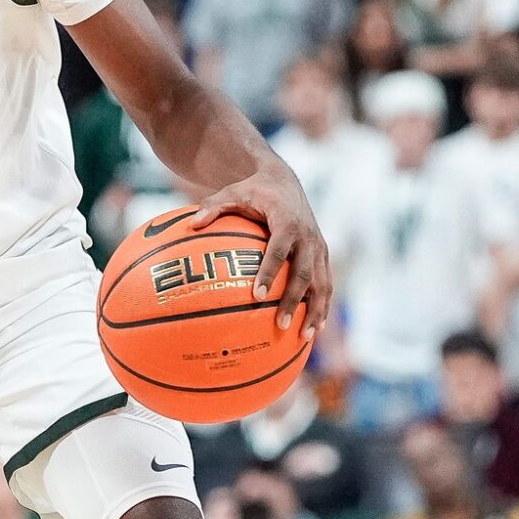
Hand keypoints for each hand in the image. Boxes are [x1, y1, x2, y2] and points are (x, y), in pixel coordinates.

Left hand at [187, 164, 330, 335]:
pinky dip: (323, 306)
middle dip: (294, 300)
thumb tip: (191, 224)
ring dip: (316, 310)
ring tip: (305, 336)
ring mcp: (318, 246)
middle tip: (279, 324)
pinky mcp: (323, 255)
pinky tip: (315, 329)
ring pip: (322, 282)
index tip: (257, 295)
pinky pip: (326, 283)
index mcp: (287, 221)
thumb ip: (213, 206)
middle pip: (304, 272)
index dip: (270, 272)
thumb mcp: (231, 192)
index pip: (279, 249)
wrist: (283, 183)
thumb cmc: (252, 190)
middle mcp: (308, 236)